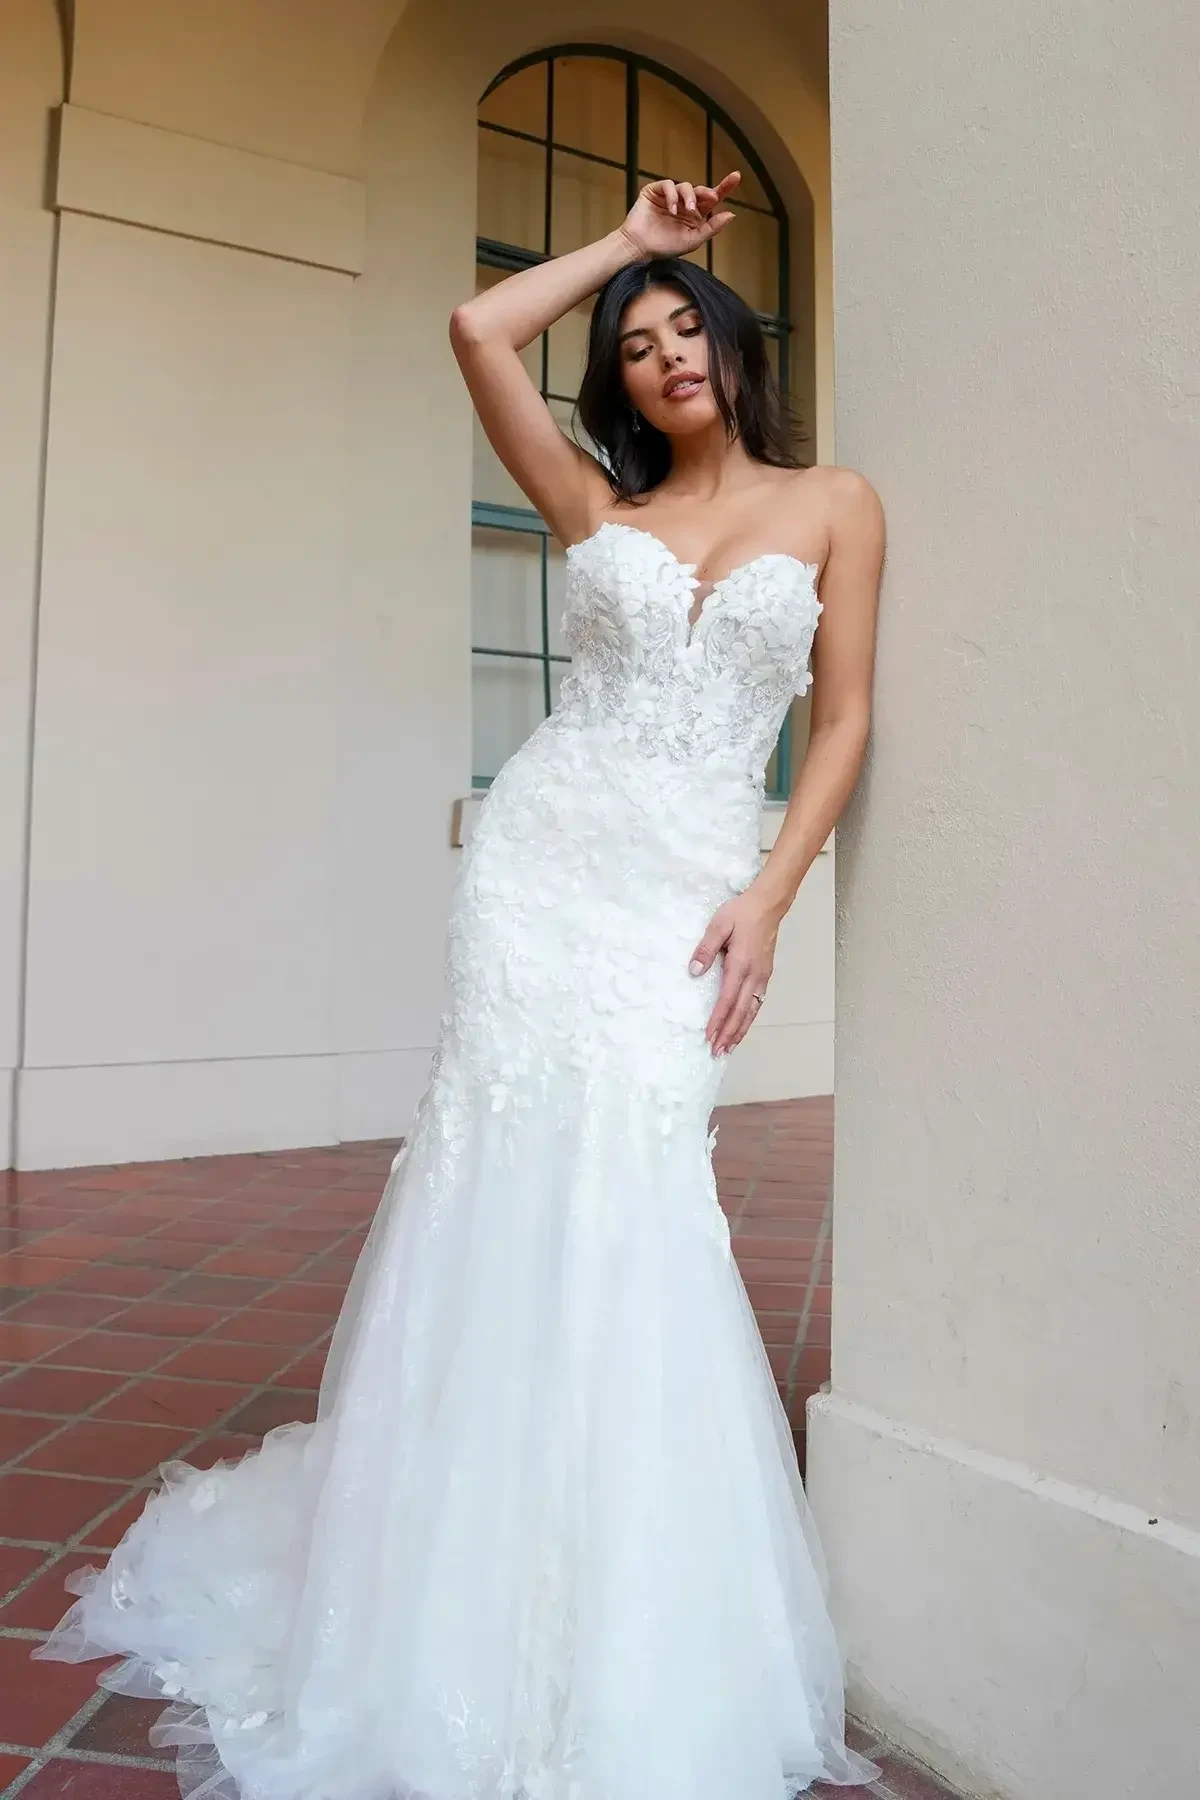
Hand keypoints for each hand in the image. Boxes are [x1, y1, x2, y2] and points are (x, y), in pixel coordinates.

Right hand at [619, 172, 739, 261]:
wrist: (638, 248)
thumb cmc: (664, 247)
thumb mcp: (692, 240)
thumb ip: (711, 228)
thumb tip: (731, 214)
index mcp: (695, 215)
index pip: (711, 199)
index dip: (725, 187)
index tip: (736, 176)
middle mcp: (684, 204)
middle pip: (700, 190)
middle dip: (706, 193)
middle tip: (711, 198)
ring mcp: (669, 196)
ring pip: (685, 186)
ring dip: (689, 196)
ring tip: (686, 210)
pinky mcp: (655, 191)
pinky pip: (668, 185)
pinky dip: (672, 195)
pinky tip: (672, 209)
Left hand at [688, 887, 780, 1056]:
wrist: (768, 904)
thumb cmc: (741, 912)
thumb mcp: (718, 925)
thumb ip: (706, 949)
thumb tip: (694, 972)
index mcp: (741, 964)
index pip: (727, 999)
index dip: (718, 1020)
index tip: (709, 1036)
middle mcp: (754, 975)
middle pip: (741, 1012)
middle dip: (728, 1033)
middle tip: (717, 1052)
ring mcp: (763, 976)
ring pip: (752, 1010)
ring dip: (740, 1031)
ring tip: (729, 1047)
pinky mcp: (766, 974)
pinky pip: (757, 1003)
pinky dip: (749, 1019)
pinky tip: (743, 1027)